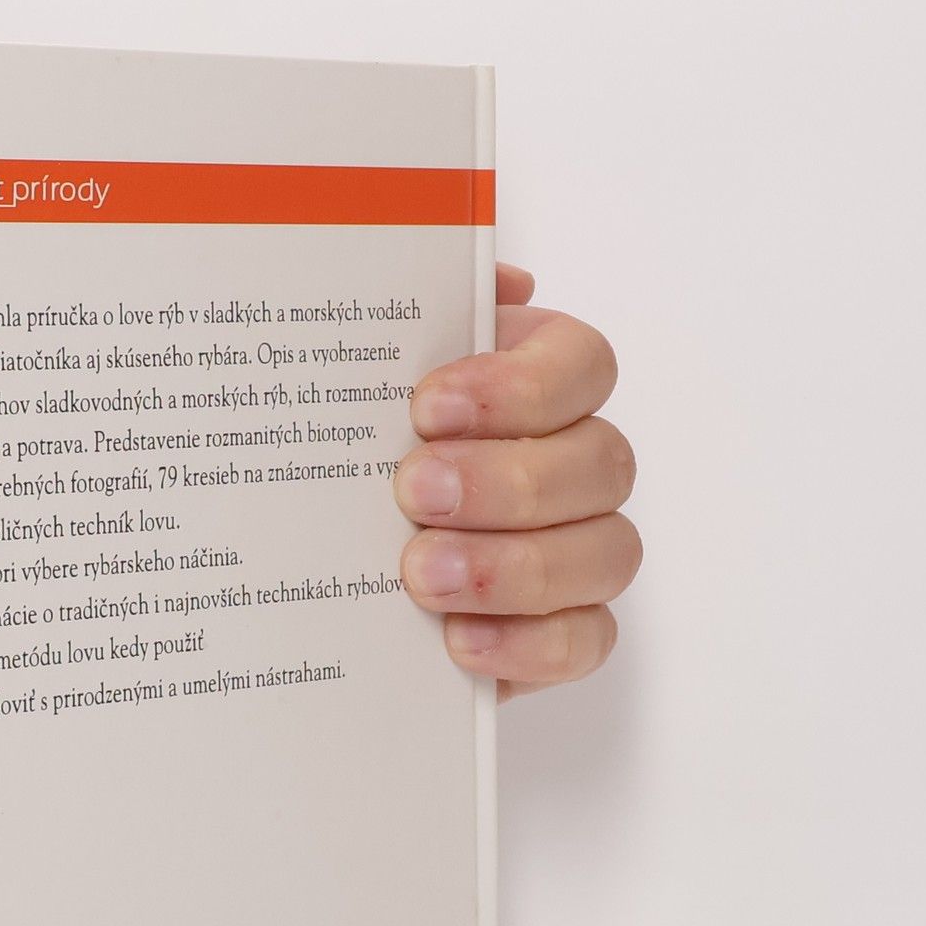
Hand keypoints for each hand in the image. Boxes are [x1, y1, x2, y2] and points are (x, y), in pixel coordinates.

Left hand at [396, 264, 639, 699]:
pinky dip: (527, 643)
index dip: (519, 387)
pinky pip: (586, 640)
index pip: (580, 365)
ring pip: (605, 552)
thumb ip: (412, 320)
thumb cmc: (357, 456)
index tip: (429, 407)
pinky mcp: (562, 631)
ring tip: (422, 576)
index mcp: (538, 386)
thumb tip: (495, 281)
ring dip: (515, 566)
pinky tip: (458, 640)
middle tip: (415, 494)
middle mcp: (575, 463)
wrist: (320, 569)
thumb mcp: (360, 383)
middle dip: (507, 481)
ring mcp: (580, 550)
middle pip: (599, 462)